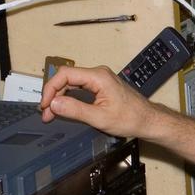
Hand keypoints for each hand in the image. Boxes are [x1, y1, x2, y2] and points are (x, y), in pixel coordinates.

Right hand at [39, 65, 157, 137]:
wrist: (148, 120)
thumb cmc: (131, 118)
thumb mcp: (99, 118)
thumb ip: (75, 110)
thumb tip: (54, 103)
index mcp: (98, 77)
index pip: (65, 74)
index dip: (51, 88)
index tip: (45, 104)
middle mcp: (98, 74)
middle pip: (66, 78)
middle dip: (53, 94)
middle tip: (46, 113)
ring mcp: (100, 79)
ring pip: (71, 83)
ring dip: (60, 97)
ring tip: (52, 113)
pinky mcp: (101, 86)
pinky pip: (79, 87)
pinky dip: (69, 97)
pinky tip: (64, 108)